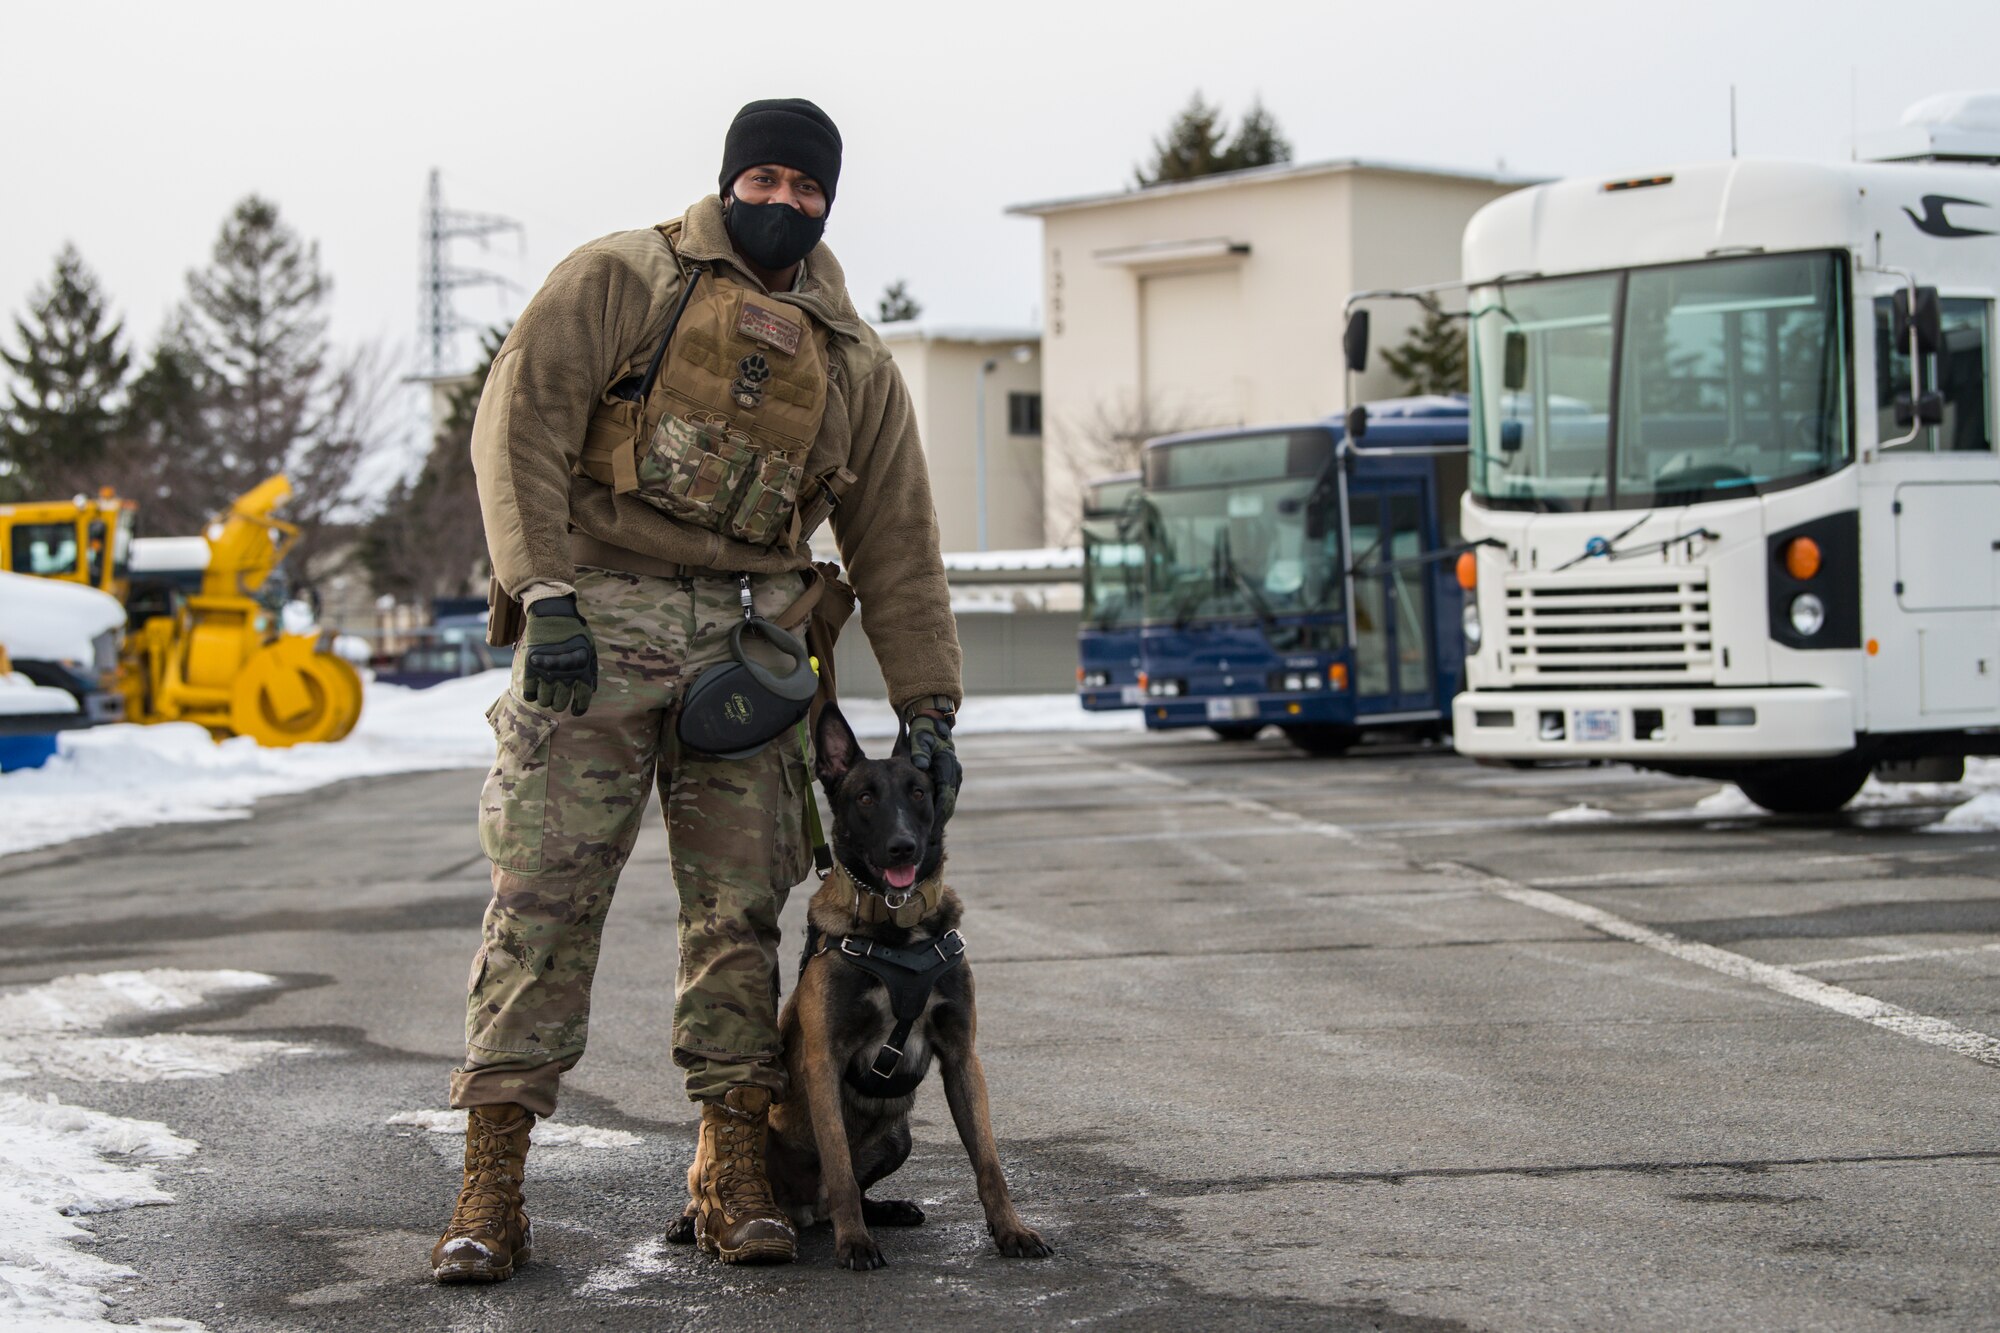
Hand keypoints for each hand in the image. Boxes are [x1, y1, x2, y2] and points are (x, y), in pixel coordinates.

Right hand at [520, 595, 596, 715]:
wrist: (553, 615)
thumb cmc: (574, 631)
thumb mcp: (590, 650)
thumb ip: (591, 672)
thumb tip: (591, 691)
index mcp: (582, 672)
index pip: (582, 700)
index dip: (579, 709)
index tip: (575, 711)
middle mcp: (565, 676)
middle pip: (560, 704)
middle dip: (559, 703)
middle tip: (557, 696)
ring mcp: (547, 673)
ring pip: (544, 702)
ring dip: (545, 699)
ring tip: (546, 691)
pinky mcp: (531, 668)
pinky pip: (529, 693)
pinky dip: (532, 694)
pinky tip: (534, 689)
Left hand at [902, 696, 960, 823]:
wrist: (933, 723)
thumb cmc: (924, 731)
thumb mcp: (921, 739)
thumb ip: (920, 751)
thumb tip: (920, 765)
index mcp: (948, 765)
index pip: (946, 794)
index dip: (939, 812)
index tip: (932, 827)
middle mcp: (954, 772)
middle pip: (948, 802)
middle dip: (939, 820)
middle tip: (929, 837)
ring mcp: (954, 776)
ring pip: (948, 801)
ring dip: (940, 816)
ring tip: (930, 835)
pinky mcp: (950, 778)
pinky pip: (946, 797)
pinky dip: (940, 809)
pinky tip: (931, 822)